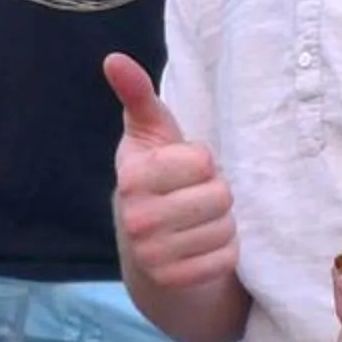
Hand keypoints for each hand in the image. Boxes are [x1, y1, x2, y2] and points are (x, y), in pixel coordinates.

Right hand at [105, 53, 236, 293]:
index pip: (202, 160)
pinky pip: (227, 258)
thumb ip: (138, 97)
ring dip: (222, 225)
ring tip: (199, 223)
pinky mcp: (173, 282)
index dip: (203, 163)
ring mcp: (152, 255)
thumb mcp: (149, 136)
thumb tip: (114, 58)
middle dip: (216, 195)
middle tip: (196, 199)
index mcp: (132, 176)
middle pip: (220, 196)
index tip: (185, 170)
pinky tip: (203, 248)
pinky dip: (224, 252)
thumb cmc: (157, 182)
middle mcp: (136, 218)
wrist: (148, 253)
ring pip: (225, 228)